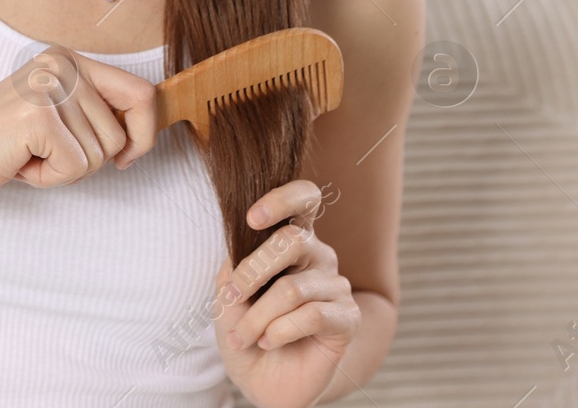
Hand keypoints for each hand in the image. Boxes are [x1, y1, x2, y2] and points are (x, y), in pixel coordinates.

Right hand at [0, 46, 156, 203]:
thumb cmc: (0, 145)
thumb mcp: (56, 116)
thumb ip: (96, 112)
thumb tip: (148, 127)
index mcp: (67, 59)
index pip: (140, 93)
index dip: (144, 133)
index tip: (127, 157)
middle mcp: (60, 64)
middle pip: (120, 134)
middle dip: (88, 160)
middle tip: (44, 153)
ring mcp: (48, 87)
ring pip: (100, 155)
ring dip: (66, 170)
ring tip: (29, 155)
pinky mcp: (38, 116)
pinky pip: (76, 167)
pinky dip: (50, 178)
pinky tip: (21, 163)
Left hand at [213, 180, 359, 407]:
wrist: (264, 379)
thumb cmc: (246, 328)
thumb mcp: (229, 294)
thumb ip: (235, 265)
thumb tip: (240, 246)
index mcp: (292, 240)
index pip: (304, 199)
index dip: (281, 200)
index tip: (251, 218)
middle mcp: (319, 256)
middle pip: (292, 241)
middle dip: (252, 272)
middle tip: (232, 299)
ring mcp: (336, 285)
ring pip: (292, 289)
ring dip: (257, 316)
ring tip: (243, 336)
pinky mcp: (348, 318)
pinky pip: (311, 316)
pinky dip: (279, 331)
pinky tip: (268, 341)